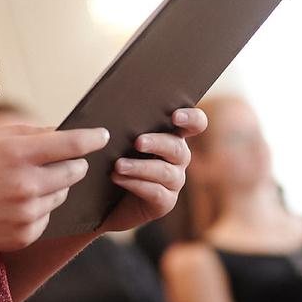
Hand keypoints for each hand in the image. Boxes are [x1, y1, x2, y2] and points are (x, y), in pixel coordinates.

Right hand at [0, 125, 104, 254]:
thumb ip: (25, 133)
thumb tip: (61, 131)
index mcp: (16, 154)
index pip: (71, 143)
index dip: (92, 138)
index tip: (102, 135)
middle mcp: (26, 185)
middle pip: (75, 171)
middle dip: (72, 163)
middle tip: (56, 160)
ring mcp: (26, 214)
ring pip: (62, 194)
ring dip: (53, 186)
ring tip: (21, 183)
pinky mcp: (25, 235)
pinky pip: (48, 217)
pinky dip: (39, 209)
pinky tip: (12, 205)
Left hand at [101, 108, 205, 233]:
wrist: (105, 199)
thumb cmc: (113, 159)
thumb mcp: (118, 138)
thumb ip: (123, 120)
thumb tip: (112, 99)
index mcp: (172, 136)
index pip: (195, 123)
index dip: (191, 118)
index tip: (175, 116)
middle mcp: (178, 158)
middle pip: (177, 148)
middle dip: (158, 143)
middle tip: (138, 142)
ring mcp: (174, 182)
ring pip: (165, 172)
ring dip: (140, 167)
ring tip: (118, 165)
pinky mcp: (165, 202)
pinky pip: (155, 192)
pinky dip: (135, 184)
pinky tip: (117, 178)